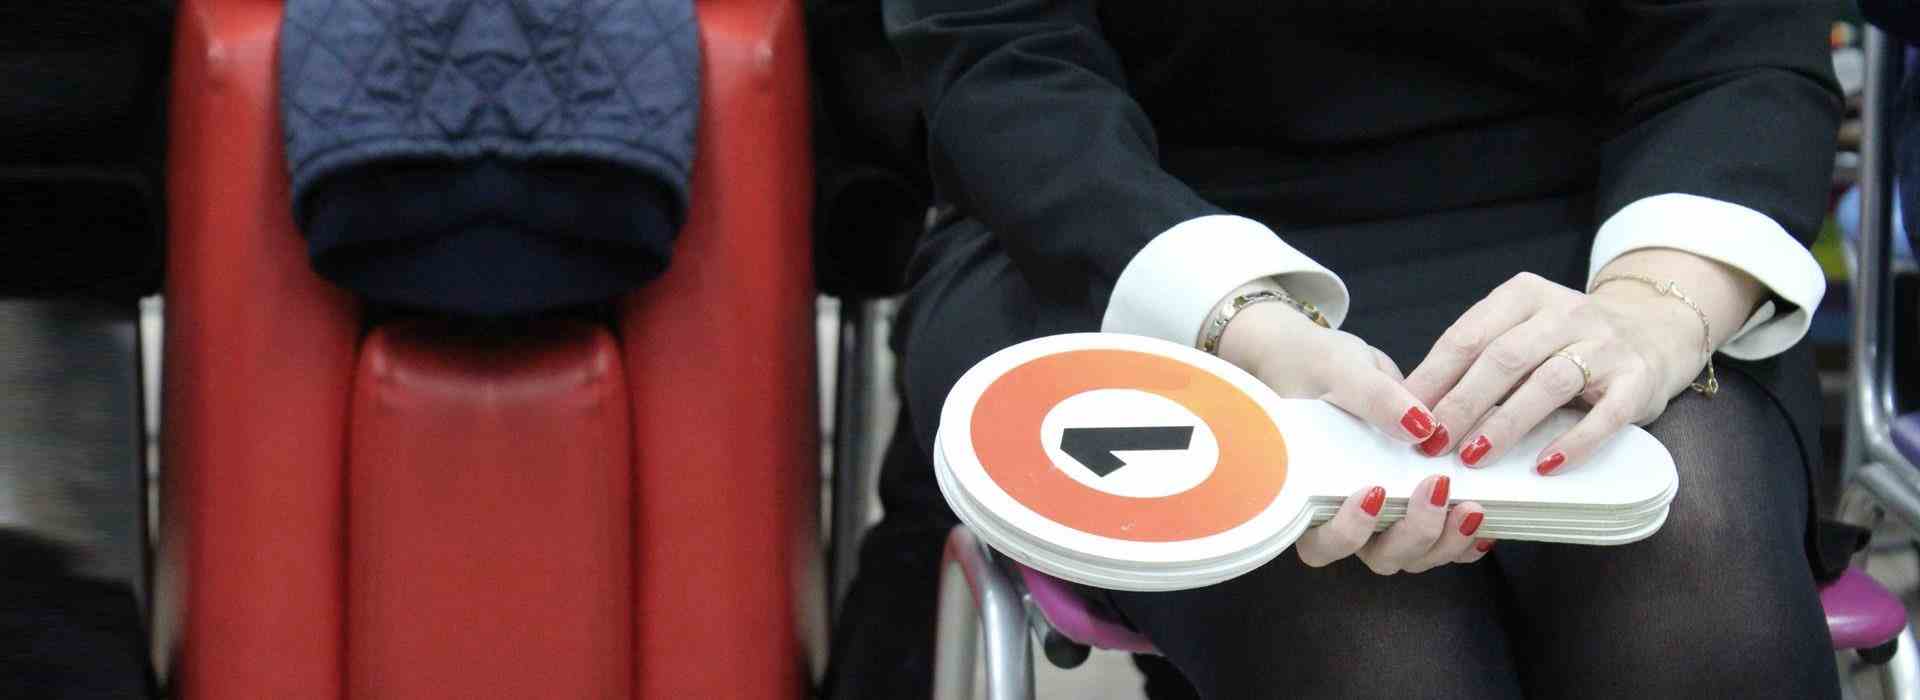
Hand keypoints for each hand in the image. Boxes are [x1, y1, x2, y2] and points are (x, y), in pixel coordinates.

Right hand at [1216, 301, 1494, 570]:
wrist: (1340, 366)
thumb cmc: (1319, 369)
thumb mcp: (1342, 371)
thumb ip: (1374, 398)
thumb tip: (1419, 426)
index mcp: (1313, 493)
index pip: (1322, 541)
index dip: (1348, 532)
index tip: (1374, 491)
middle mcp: (1349, 515)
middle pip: (1380, 555)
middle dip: (1414, 532)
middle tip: (1437, 487)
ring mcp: (1386, 517)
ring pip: (1417, 554)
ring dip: (1446, 539)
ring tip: (1472, 505)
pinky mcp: (1418, 507)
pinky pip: (1445, 540)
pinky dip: (1466, 537)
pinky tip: (1483, 517)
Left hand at [1402, 272, 1708, 473]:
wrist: (1655, 330)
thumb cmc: (1567, 342)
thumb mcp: (1521, 332)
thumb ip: (1478, 359)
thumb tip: (1415, 408)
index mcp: (1523, 296)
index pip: (1468, 336)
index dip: (1433, 378)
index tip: (1405, 416)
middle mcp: (1565, 312)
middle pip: (1503, 359)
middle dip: (1462, 404)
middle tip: (1432, 444)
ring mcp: (1605, 344)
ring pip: (1548, 383)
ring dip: (1506, 423)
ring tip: (1474, 457)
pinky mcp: (1637, 378)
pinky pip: (1605, 414)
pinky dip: (1574, 442)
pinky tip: (1544, 466)